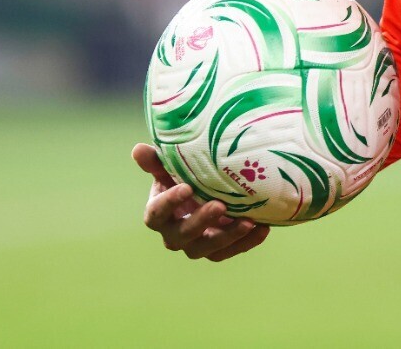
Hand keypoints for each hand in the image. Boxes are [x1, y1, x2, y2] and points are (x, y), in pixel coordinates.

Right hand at [132, 143, 271, 261]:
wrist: (202, 194)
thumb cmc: (181, 178)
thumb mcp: (169, 168)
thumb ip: (156, 161)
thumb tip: (137, 150)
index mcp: (158, 214)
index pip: (157, 213)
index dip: (170, 202)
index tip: (186, 188)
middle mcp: (174, 235)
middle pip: (184, 235)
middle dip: (202, 221)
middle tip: (220, 205)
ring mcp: (196, 246)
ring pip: (210, 248)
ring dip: (229, 236)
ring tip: (249, 221)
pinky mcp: (217, 250)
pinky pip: (231, 251)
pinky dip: (247, 242)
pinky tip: (263, 228)